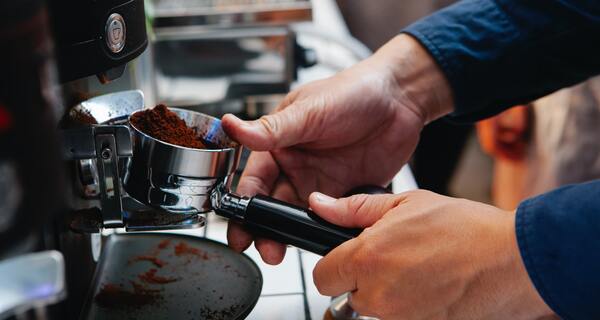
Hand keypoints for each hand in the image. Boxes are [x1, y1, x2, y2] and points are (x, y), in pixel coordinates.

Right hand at [222, 35, 452, 263]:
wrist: (400, 98)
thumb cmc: (352, 91)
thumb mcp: (309, 110)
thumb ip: (272, 129)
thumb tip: (232, 126)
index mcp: (279, 145)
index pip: (254, 181)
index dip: (243, 206)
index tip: (238, 227)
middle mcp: (297, 167)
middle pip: (273, 206)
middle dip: (264, 230)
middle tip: (264, 249)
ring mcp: (322, 183)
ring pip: (299, 217)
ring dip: (291, 235)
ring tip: (286, 250)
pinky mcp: (346, 194)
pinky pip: (331, 219)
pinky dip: (325, 231)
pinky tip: (322, 238)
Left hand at [310, 190, 555, 319]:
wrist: (512, 261)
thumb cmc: (466, 229)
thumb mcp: (406, 204)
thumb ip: (354, 208)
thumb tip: (321, 205)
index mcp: (369, 258)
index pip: (322, 276)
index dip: (333, 264)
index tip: (346, 256)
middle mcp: (379, 294)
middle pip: (348, 294)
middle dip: (363, 276)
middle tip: (393, 256)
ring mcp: (400, 318)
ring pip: (374, 307)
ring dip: (387, 290)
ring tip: (418, 266)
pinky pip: (400, 317)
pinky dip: (409, 303)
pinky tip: (430, 282)